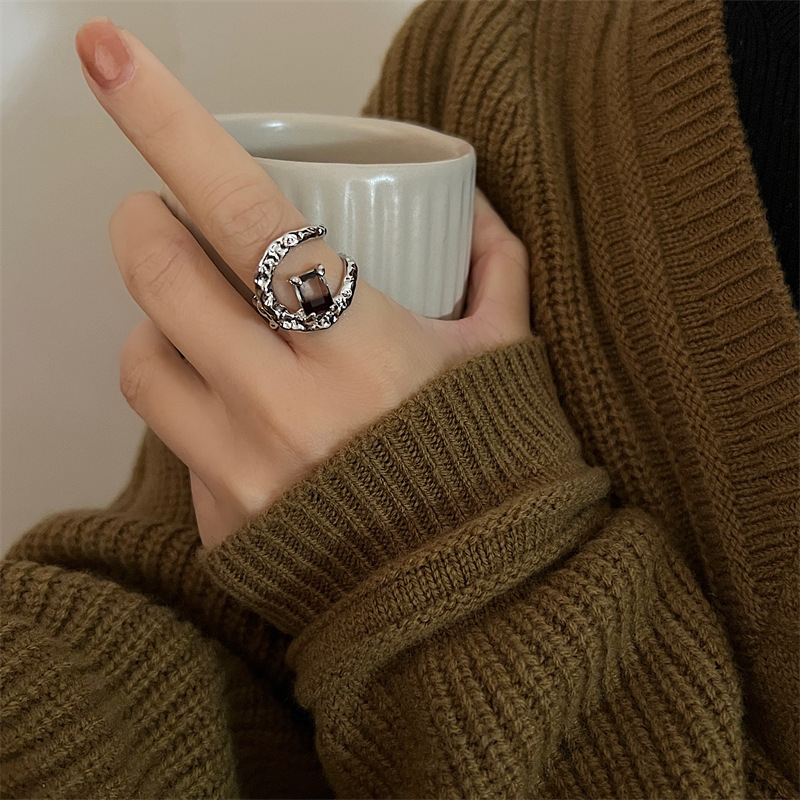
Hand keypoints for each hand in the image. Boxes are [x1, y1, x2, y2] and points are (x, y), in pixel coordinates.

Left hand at [76, 18, 531, 548]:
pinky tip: (242, 415)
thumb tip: (472, 207)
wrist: (469, 601)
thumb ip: (496, 270)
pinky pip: (172, 443)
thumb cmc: (489, 471)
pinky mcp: (222, 521)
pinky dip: (193, 408)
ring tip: (206, 324)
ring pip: (142, 359)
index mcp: (362, 347)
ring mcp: (243, 471)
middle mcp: (287, 407)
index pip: (242, 210)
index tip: (110, 55)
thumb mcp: (506, 361)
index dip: (167, 122)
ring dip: (158, 322)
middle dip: (147, 223)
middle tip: (174, 219)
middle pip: (157, 274)